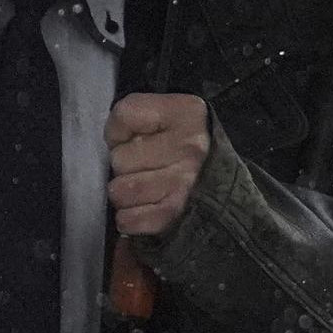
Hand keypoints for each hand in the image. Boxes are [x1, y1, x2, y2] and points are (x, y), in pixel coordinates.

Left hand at [107, 92, 210, 238]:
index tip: (133, 138)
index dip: (119, 130)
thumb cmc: (184, 145)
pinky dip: (130, 218)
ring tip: (143, 187)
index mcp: (187, 113)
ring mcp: (184, 183)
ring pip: (120, 190)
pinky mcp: (176, 214)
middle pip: (119, 158)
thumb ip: (136, 118)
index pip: (126, 114)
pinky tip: (143, 207)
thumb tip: (112, 141)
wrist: (221, 181)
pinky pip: (130, 219)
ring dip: (125, 193)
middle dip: (124, 165)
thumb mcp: (169, 115)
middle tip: (143, 165)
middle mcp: (190, 147)